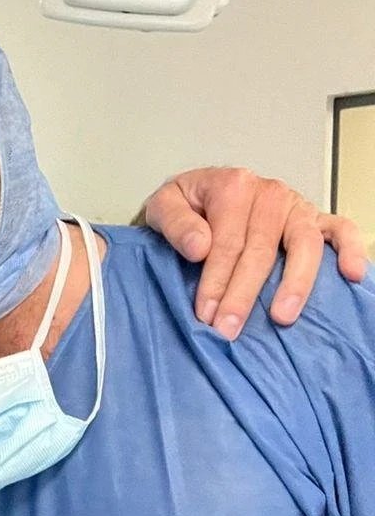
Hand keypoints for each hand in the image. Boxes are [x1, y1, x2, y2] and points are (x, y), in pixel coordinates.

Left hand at [141, 167, 366, 340]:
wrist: (198, 194)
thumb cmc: (184, 206)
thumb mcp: (163, 205)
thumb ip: (175, 223)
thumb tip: (199, 247)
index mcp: (233, 186)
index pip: (227, 242)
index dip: (216, 280)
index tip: (205, 314)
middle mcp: (269, 193)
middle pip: (261, 250)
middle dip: (243, 294)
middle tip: (229, 329)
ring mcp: (296, 206)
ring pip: (303, 245)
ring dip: (295, 283)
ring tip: (282, 317)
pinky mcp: (315, 218)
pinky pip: (340, 230)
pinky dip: (350, 250)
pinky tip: (352, 274)